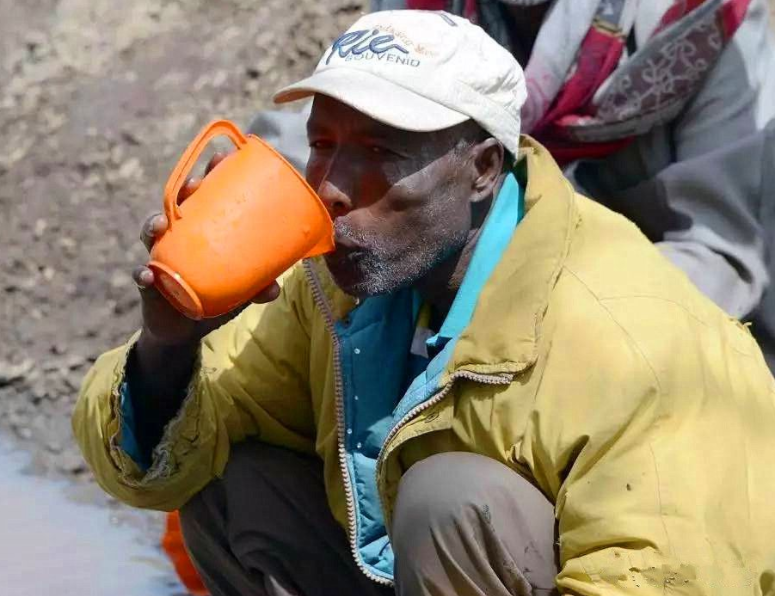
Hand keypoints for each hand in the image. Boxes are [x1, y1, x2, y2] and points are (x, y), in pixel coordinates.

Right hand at [132, 152, 280, 346]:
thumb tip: (274, 287)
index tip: (222, 157)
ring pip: (151, 233)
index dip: (211, 175)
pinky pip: (141, 274)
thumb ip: (256, 287)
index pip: (206, 197)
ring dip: (153, 224)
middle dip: (184, 191)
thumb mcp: (240, 292)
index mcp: (203, 231)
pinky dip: (143, 274)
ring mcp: (161, 256)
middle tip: (194, 184)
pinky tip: (147, 275)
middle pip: (178, 206)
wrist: (185, 329)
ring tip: (160, 224)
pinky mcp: (149, 282)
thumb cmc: (214, 297)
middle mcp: (180, 237)